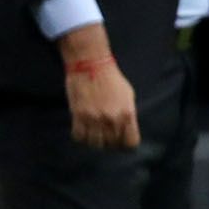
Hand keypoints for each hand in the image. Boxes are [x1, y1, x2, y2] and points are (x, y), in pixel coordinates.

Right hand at [59, 24, 139, 148]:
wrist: (91, 64)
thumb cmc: (112, 78)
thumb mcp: (128, 96)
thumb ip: (128, 114)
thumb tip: (126, 129)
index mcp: (127, 114)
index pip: (130, 142)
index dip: (126, 143)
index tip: (122, 140)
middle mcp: (112, 119)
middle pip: (112, 145)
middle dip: (110, 142)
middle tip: (106, 135)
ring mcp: (94, 118)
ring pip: (95, 144)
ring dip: (95, 140)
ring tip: (94, 132)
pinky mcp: (78, 116)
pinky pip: (79, 137)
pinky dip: (81, 136)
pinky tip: (83, 129)